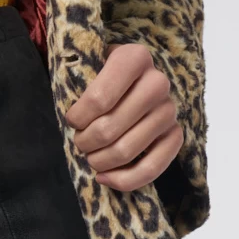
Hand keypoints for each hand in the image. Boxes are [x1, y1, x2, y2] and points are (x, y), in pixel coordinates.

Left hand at [64, 42, 183, 190]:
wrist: (131, 81)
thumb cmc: (100, 75)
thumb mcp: (87, 65)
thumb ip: (74, 79)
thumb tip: (62, 106)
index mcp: (134, 57)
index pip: (99, 99)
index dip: (77, 118)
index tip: (71, 120)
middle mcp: (157, 82)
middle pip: (109, 128)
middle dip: (85, 142)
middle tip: (78, 142)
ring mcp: (168, 110)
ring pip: (126, 151)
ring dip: (99, 161)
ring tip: (89, 156)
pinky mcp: (175, 134)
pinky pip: (152, 168)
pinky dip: (124, 180)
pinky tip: (104, 178)